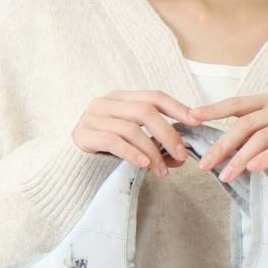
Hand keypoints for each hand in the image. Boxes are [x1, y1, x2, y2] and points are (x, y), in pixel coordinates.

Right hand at [72, 89, 201, 176]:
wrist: (71, 165)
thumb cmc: (106, 154)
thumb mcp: (133, 144)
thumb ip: (155, 146)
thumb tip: (181, 157)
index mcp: (122, 99)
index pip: (154, 96)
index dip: (177, 107)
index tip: (195, 121)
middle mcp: (107, 102)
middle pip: (145, 111)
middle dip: (168, 134)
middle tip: (181, 155)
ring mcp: (93, 117)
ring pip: (131, 128)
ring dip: (152, 151)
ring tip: (162, 171)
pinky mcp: (84, 135)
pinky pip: (113, 141)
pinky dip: (132, 153)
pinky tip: (144, 165)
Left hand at [186, 93, 267, 181]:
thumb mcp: (266, 125)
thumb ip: (245, 130)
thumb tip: (212, 148)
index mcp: (265, 100)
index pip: (235, 103)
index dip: (213, 109)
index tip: (192, 116)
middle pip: (246, 125)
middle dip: (222, 145)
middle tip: (205, 164)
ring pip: (261, 138)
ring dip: (240, 158)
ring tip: (225, 176)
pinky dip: (265, 158)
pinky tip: (252, 169)